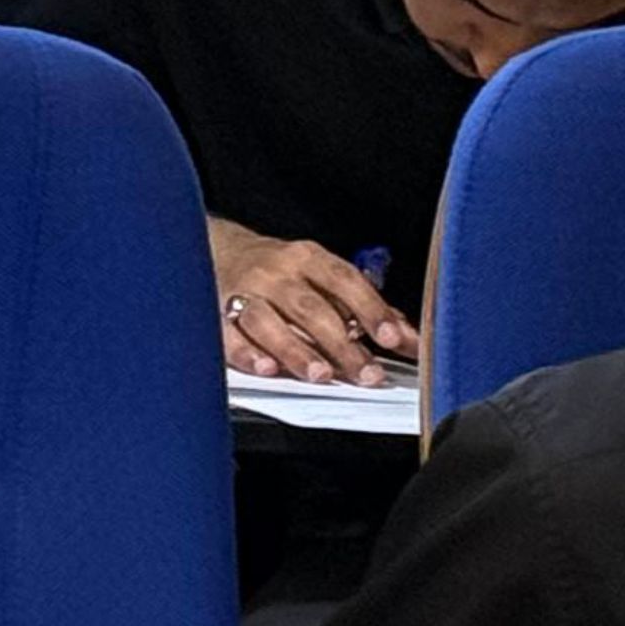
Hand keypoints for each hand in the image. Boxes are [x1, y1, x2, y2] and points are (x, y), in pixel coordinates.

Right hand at [211, 220, 413, 383]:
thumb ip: (364, 307)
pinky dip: (246, 352)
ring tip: (319, 374)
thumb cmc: (280, 272)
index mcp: (307, 258)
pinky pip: (228, 334)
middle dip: (340, 343)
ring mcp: (242, 292)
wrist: (215, 251)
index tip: (391, 338)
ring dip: (295, 348)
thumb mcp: (322, 277)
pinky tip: (266, 368)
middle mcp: (274, 272)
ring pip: (268, 320)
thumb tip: (409, 338)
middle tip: (365, 374)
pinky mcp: (215, 313)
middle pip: (310, 307)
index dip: (370, 309)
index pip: (344, 280)